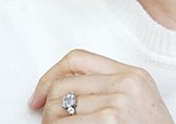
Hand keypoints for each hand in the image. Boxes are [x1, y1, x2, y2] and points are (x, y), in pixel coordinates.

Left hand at [29, 49, 173, 122]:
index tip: (38, 96)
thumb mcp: (137, 102)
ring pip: (59, 107)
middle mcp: (127, 83)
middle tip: (47, 123)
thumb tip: (57, 89)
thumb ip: (107, 88)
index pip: (78, 58)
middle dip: (48, 107)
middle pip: (63, 84)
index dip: (50, 75)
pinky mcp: (110, 120)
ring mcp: (120, 102)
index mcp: (133, 74)